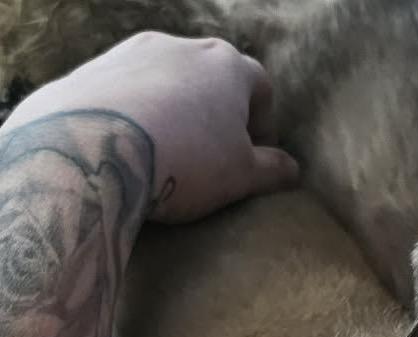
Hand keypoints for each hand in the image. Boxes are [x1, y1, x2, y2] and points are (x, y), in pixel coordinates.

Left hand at [3, 32, 298, 222]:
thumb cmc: (187, 160)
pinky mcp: (93, 68)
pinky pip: (128, 90)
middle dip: (218, 113)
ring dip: (175, 110)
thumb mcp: (243, 176)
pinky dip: (137, 112)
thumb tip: (292, 170)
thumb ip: (273, 170)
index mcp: (228, 66)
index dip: (263, 122)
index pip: (260, 86)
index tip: (256, 154)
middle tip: (213, 154)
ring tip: (169, 152)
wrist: (93, 148)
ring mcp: (133, 52)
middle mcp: (183, 46)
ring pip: (168, 80)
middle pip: (212, 77)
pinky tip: (131, 148)